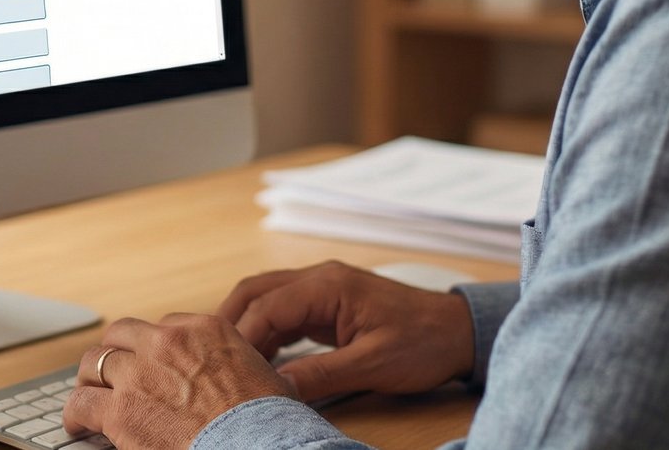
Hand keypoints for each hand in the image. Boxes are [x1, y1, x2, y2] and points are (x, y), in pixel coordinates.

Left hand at [62, 313, 292, 449]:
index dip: (152, 348)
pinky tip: (78, 425)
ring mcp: (140, 374)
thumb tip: (242, 378)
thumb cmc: (268, 421)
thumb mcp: (264, 375)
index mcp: (204, 329)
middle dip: (115, 354)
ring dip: (91, 380)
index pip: (163, 327)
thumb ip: (239, 365)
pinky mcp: (121, 411)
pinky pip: (80, 404)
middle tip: (112, 374)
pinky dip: (75, 415)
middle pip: (121, 335)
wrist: (256, 445)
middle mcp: (167, 343)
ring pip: (94, 363)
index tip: (149, 363)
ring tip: (89, 396)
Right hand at [218, 260, 474, 403]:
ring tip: (228, 363)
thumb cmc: (423, 343)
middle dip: (229, 324)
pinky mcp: (327, 305)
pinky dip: (266, 333)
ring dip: (245, 328)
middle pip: (255, 292)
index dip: (242, 338)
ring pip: (266, 300)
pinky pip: (284, 313)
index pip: (266, 305)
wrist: (458, 331)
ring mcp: (322, 289)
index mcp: (328, 284)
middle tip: (210, 359)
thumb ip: (321, 375)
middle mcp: (319, 278)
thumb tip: (276, 389)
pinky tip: (259, 361)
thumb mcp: (373, 365)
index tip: (226, 368)